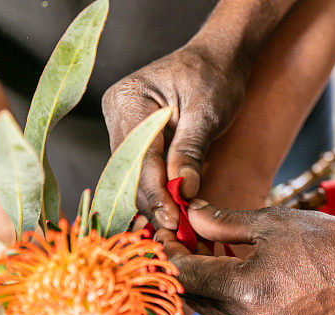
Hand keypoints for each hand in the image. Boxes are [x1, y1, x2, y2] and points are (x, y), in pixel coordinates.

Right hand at [102, 45, 247, 229]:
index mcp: (129, 99)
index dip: (156, 194)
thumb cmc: (215, 78)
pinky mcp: (134, 140)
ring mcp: (122, 127)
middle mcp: (116, 114)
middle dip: (153, 204)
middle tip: (177, 234)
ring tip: (177, 230)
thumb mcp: (207, 113)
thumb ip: (191, 151)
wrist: (218, 59)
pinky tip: (173, 214)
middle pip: (130, 173)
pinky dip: (156, 193)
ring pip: (132, 178)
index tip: (175, 220)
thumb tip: (183, 192)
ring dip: (154, 204)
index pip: (139, 158)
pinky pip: (140, 173)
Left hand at [157, 202, 334, 314]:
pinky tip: (226, 267)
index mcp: (247, 290)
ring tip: (200, 250)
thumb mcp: (270, 222)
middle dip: (179, 271)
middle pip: (194, 299)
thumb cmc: (329, 240)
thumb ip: (222, 223)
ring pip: (212, 310)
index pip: (186, 277)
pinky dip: (223, 293)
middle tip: (174, 240)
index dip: (168, 255)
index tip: (162, 233)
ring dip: (200, 284)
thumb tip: (188, 215)